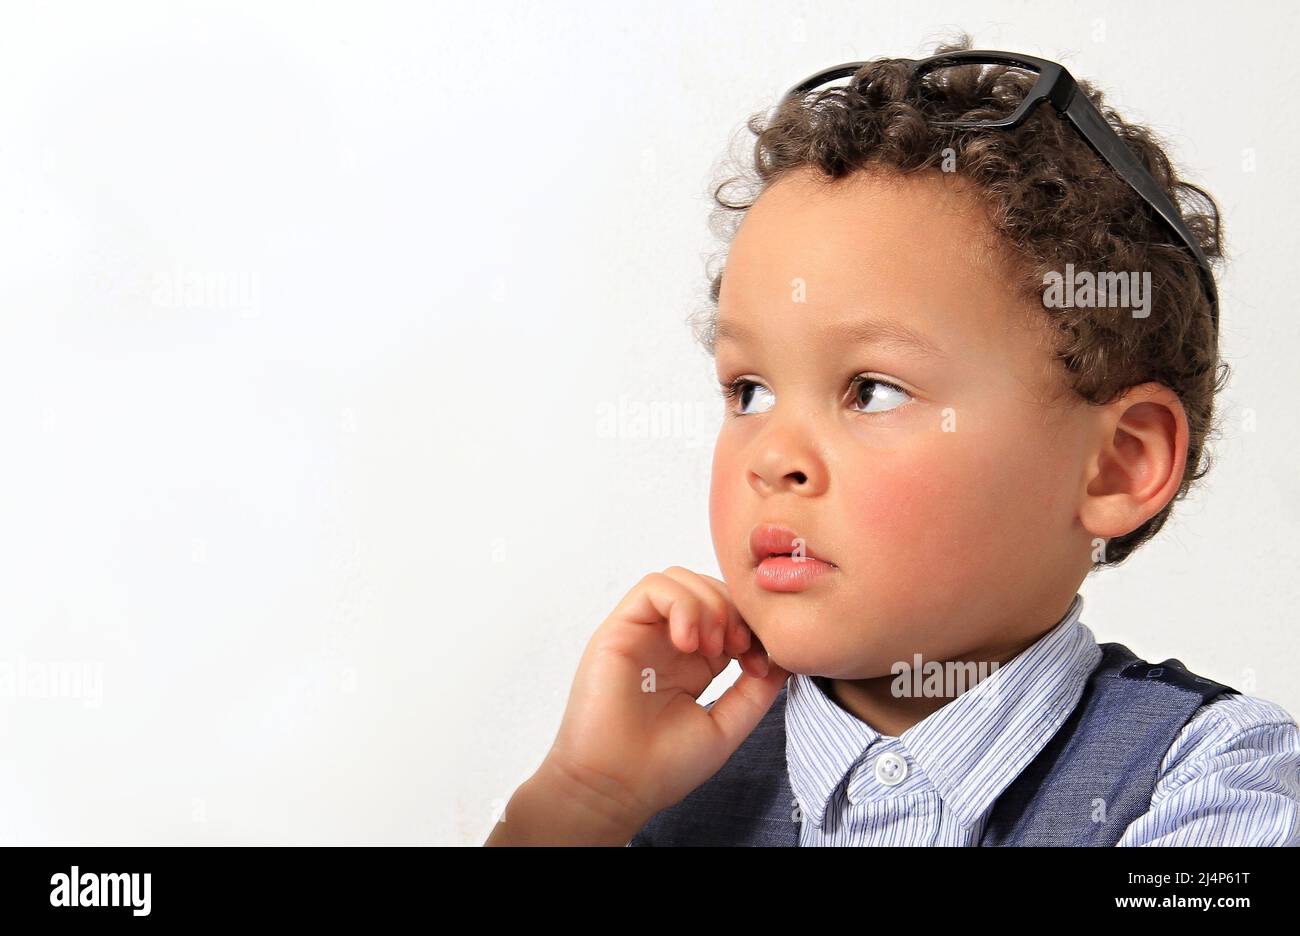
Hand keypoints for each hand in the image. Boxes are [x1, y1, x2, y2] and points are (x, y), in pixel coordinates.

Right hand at [537, 567, 788, 834]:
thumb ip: (755, 690)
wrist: (615, 788)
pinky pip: (652, 588)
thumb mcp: (727, 725)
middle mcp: (667, 642)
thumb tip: (783, 656)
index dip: (752, 626)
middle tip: (739, 650)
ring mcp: (642, 633)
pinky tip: (688, 642)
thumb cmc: (663, 767)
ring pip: (681, 579)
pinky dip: (680, 604)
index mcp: (693, 663)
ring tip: (713, 648)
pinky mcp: (618, 629)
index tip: (761, 663)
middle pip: (708, 589)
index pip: (728, 615)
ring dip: (709, 605)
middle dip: (734, 611)